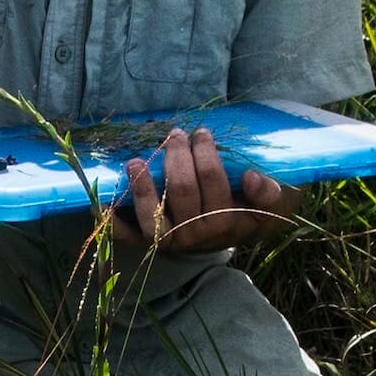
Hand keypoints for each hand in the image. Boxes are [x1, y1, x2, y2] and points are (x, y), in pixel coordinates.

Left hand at [122, 128, 296, 254]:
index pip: (212, 181)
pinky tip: (102, 204)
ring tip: (135, 161)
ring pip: (152, 215)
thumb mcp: (273, 205)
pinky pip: (128, 236)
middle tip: (175, 134)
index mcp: (226, 222)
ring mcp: (170, 241)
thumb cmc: (251, 210)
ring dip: (141, 187)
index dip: (205, 153)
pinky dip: (113, 223)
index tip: (202, 132)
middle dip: (176, 157)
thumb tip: (252, 177)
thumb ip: (270, 194)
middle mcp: (195, 235)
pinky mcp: (150, 242)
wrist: (234, 235)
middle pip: (181, 191)